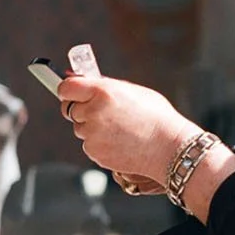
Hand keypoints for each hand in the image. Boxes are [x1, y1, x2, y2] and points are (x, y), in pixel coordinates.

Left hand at [56, 73, 194, 185]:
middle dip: (79, 108)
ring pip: (80, 128)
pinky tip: (119, 142)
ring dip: (91, 128)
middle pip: (69, 109)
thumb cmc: (156, 117)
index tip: (70, 92)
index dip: (67, 89)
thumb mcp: (132, 92)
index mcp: (102, 91)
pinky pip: (89, 145)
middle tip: (94, 110)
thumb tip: (83, 82)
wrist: (168, 147)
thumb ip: (105, 87)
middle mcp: (94, 111)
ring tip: (118, 129)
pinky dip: (99, 143)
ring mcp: (92, 134)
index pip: (66, 87)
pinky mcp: (95, 152)